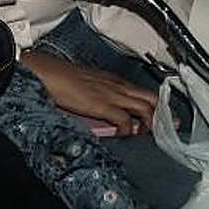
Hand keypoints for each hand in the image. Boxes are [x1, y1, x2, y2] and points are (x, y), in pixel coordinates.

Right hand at [23, 51, 156, 136]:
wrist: (45, 72)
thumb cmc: (60, 78)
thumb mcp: (85, 85)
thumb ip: (98, 96)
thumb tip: (104, 112)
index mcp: (114, 80)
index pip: (145, 92)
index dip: (157, 106)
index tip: (163, 119)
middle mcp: (118, 85)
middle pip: (153, 98)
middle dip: (162, 115)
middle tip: (161, 129)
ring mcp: (112, 94)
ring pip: (146, 107)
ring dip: (149, 123)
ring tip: (144, 135)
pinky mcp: (102, 104)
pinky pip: (125, 120)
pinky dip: (128, 130)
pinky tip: (123, 135)